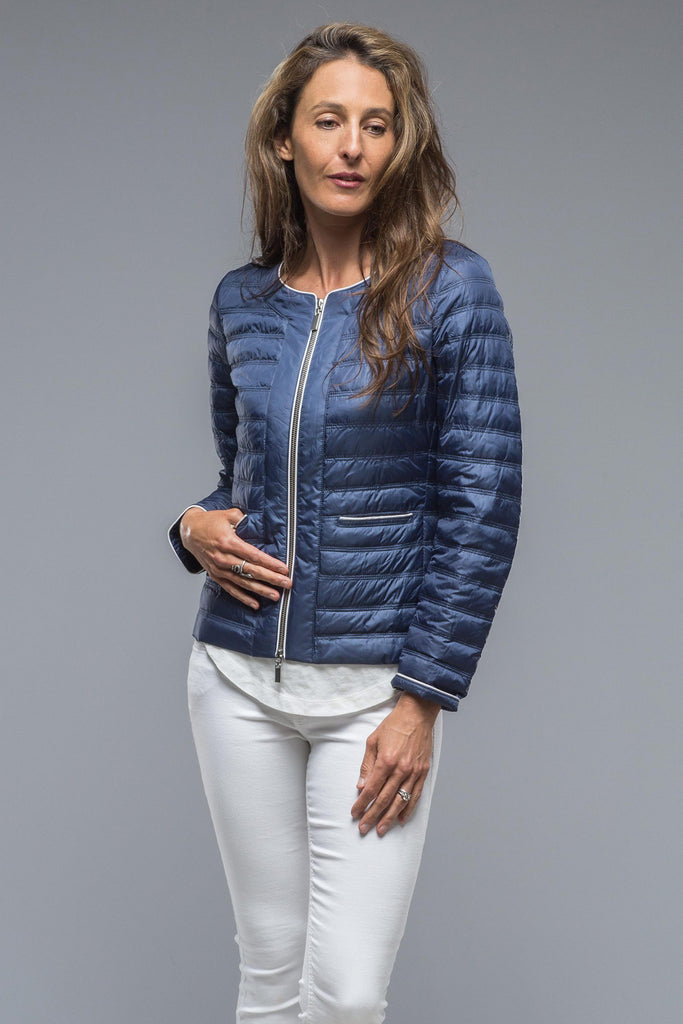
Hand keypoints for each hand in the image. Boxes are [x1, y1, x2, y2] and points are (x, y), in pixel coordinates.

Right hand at [179, 507, 291, 608]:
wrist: (190, 531)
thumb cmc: (212, 522)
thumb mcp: (229, 515)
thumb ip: (245, 519)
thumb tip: (261, 523)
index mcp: (228, 542)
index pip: (253, 555)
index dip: (270, 563)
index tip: (284, 569)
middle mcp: (223, 558)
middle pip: (251, 571)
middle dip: (271, 578)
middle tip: (287, 583)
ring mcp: (219, 569)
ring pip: (243, 583)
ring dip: (260, 590)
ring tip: (276, 596)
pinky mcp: (215, 576)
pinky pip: (231, 589)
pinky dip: (243, 597)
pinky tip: (255, 604)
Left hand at [350, 693, 440, 835]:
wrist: (417, 714)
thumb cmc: (394, 725)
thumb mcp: (373, 741)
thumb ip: (367, 765)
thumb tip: (361, 786)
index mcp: (386, 761)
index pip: (371, 789)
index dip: (362, 803)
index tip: (355, 813)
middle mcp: (401, 769)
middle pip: (384, 799)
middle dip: (372, 815)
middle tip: (364, 828)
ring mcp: (414, 772)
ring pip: (400, 801)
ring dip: (389, 818)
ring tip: (381, 829)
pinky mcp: (423, 772)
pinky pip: (416, 795)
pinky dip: (408, 809)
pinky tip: (401, 819)